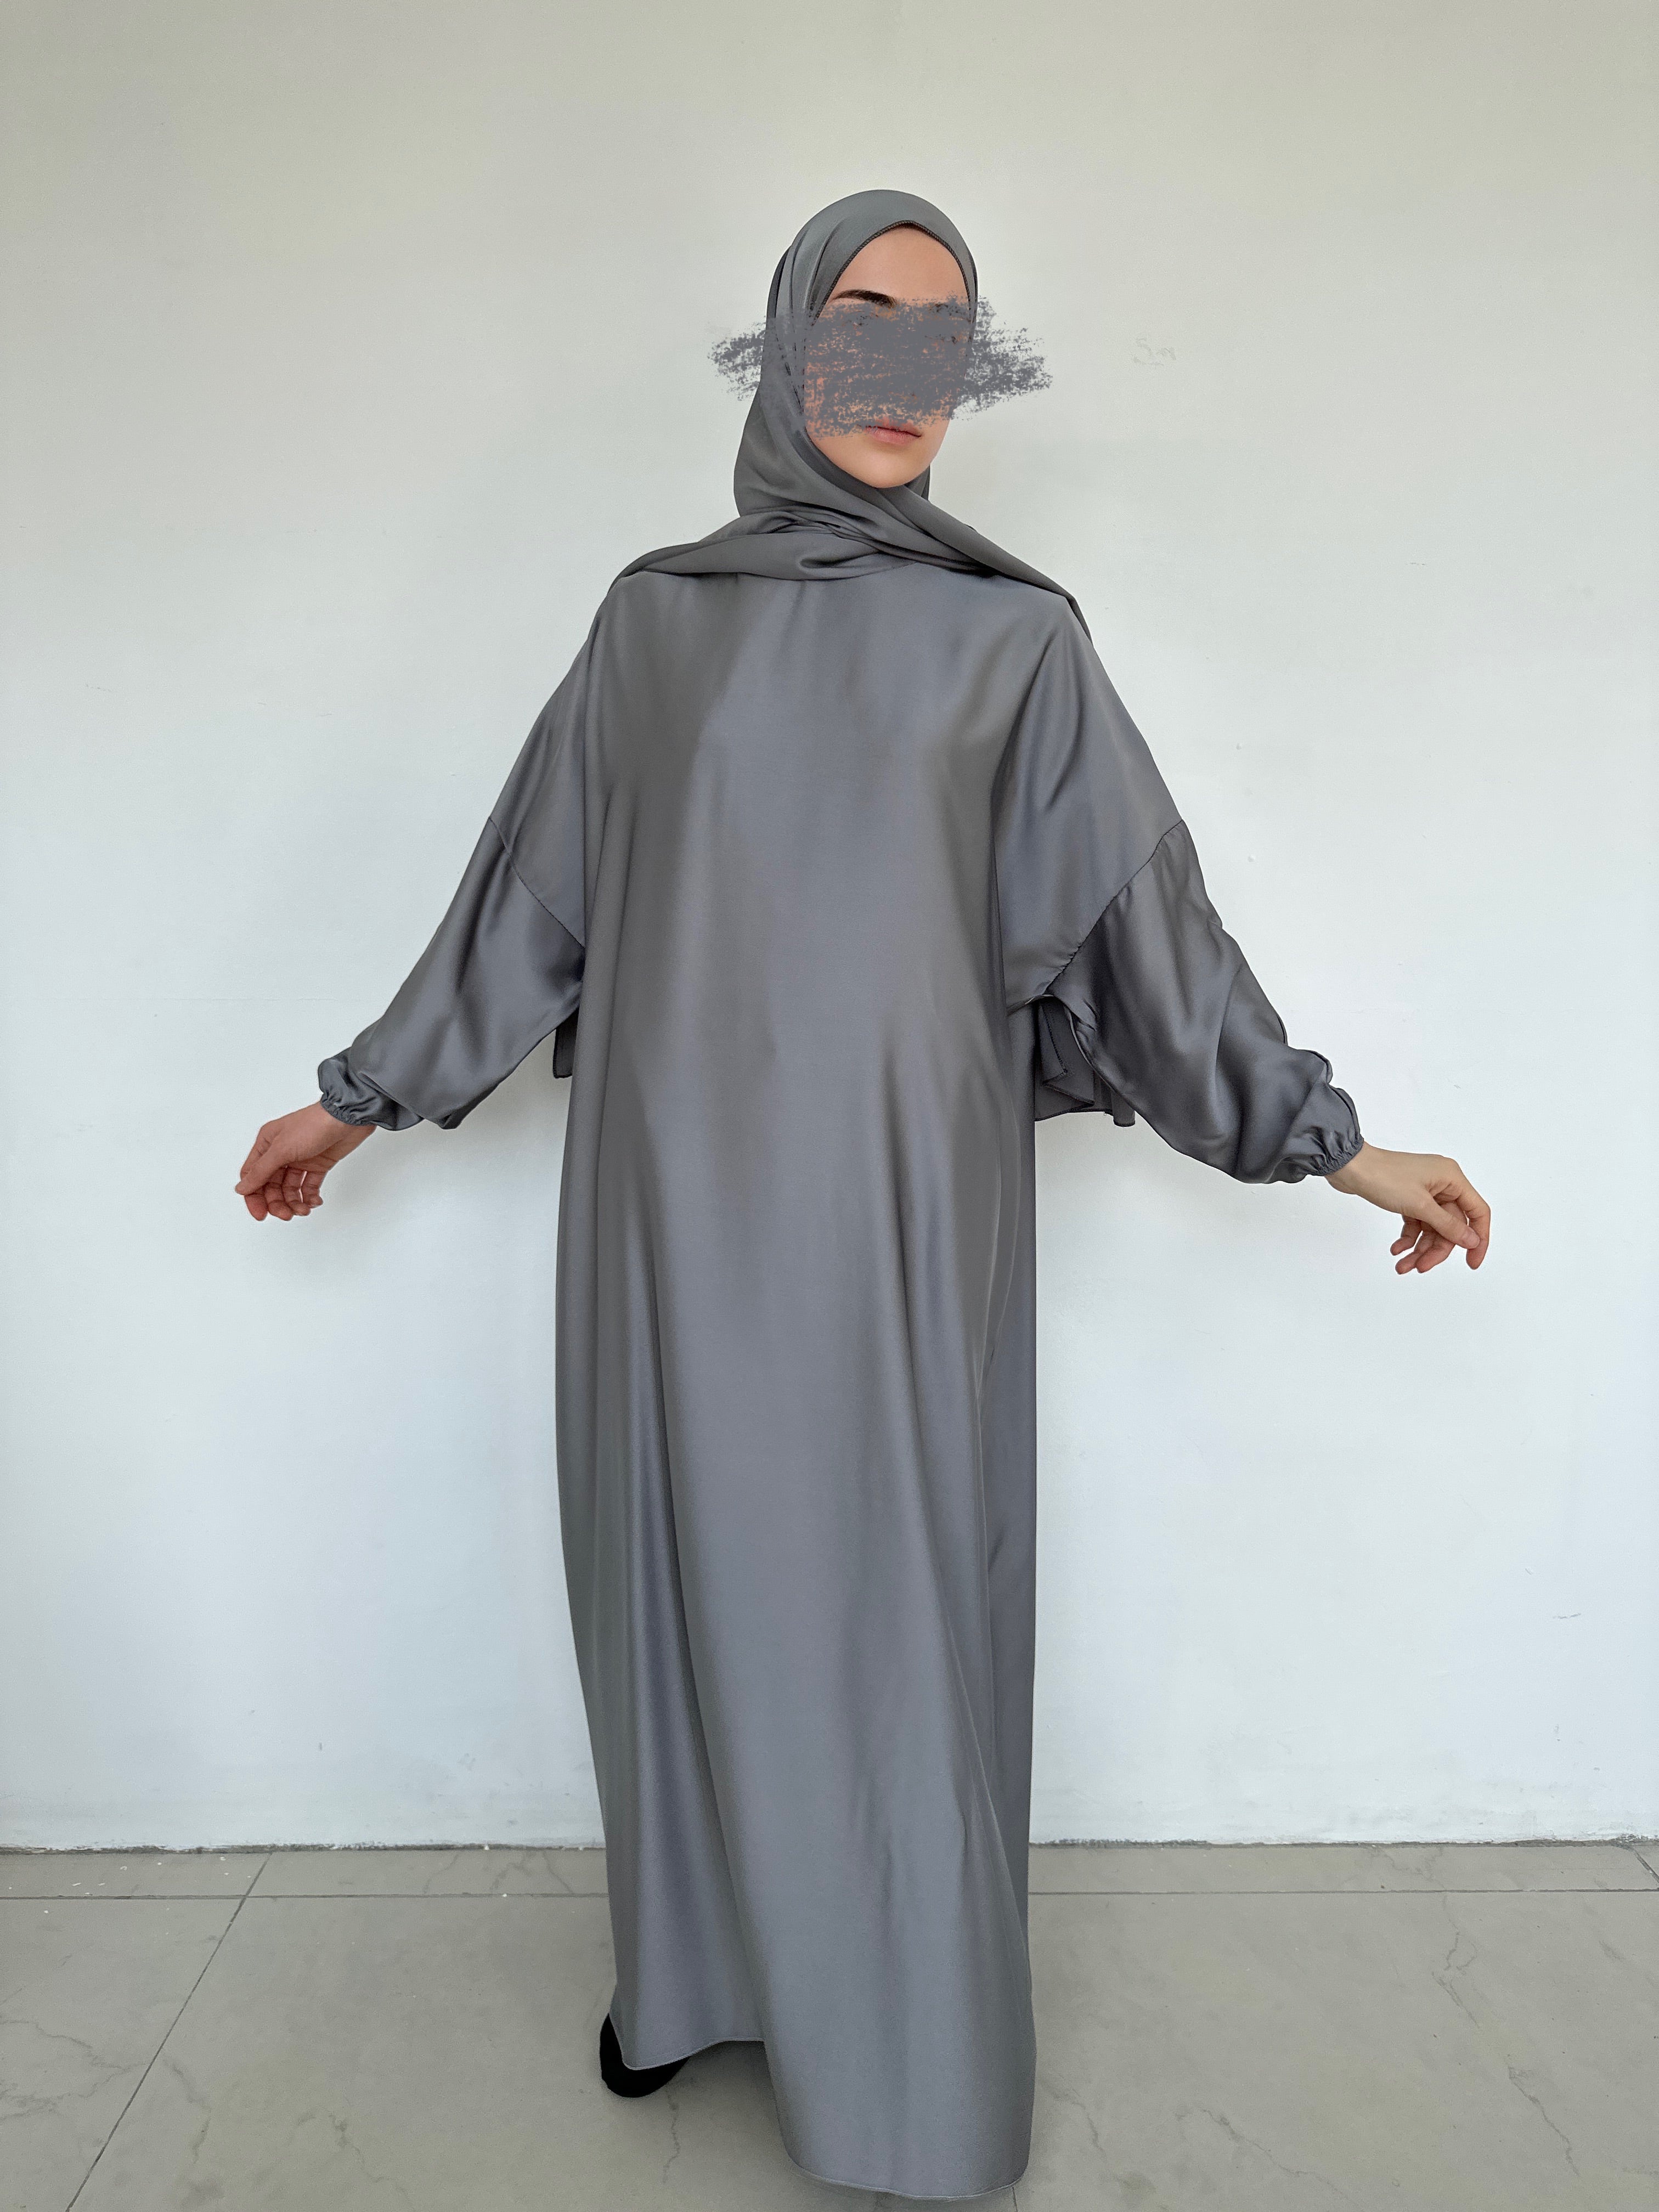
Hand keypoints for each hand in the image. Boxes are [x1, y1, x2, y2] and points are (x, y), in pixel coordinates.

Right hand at [235, 1102, 374, 1221]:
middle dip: (277, 1203)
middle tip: (287, 1215)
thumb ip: (261, 1171)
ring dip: (294, 1202)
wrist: (347, 1118)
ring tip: (303, 1210)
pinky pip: (309, 1186)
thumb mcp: (282, 1149)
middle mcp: (281, 1152)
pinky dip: (310, 1196)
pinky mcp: (318, 1164)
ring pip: (290, 1189)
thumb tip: (241, 1189)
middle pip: (271, 1186)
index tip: (262, 1215)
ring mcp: (300, 1159)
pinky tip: (314, 1202)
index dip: (254, 1197)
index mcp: (266, 1144)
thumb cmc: (313, 1125)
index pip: (253, 1176)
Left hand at [1326, 1142, 1489, 1274]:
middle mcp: (1443, 1183)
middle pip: (1451, 1226)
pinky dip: (1409, 1237)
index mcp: (1453, 1178)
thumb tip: (1472, 1240)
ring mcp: (1425, 1190)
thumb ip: (1448, 1225)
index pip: (1478, 1213)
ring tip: (1403, 1266)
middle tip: (1421, 1267)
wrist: (1349, 1167)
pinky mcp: (1409, 1197)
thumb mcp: (1419, 1205)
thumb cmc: (1383, 1177)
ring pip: (1432, 1228)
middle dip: (1436, 1249)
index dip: (1479, 1239)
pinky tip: (1397, 1250)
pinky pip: (1416, 1223)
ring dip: (1420, 1248)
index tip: (1472, 1263)